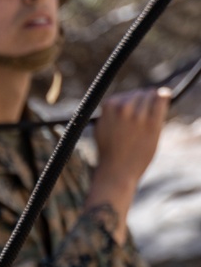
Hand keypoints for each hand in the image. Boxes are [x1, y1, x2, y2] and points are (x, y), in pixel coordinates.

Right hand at [87, 85, 169, 239]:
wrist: (116, 173)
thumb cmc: (110, 153)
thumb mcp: (103, 128)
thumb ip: (112, 112)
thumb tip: (125, 99)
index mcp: (109, 106)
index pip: (126, 95)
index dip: (131, 105)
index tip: (131, 117)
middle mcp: (123, 107)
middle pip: (140, 93)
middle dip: (142, 104)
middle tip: (140, 121)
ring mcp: (138, 115)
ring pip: (151, 95)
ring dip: (152, 105)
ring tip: (147, 121)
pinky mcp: (151, 123)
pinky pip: (162, 99)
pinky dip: (164, 98)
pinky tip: (163, 101)